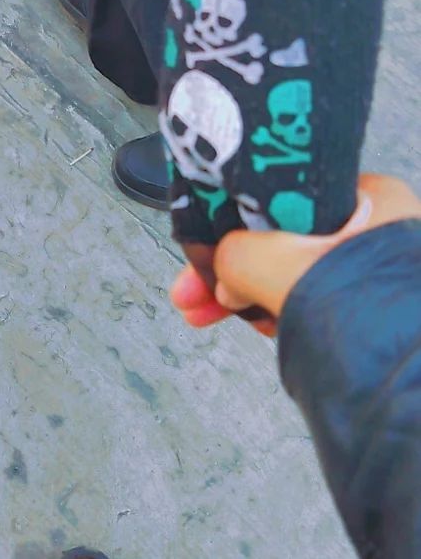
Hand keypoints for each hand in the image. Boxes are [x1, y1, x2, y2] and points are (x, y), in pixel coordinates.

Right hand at [172, 175, 420, 334]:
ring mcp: (367, 273)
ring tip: (205, 313)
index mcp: (368, 201)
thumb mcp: (278, 265)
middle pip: (278, 237)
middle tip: (191, 293)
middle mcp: (374, 231)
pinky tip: (250, 322)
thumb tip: (221, 273)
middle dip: (228, 268)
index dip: (232, 224)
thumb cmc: (372, 319)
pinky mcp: (362, 309)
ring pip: (287, 271)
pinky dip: (272, 309)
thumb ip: (236, 256)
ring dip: (243, 291)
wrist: (411, 394)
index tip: (201, 249)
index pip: (280, 197)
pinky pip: (304, 297)